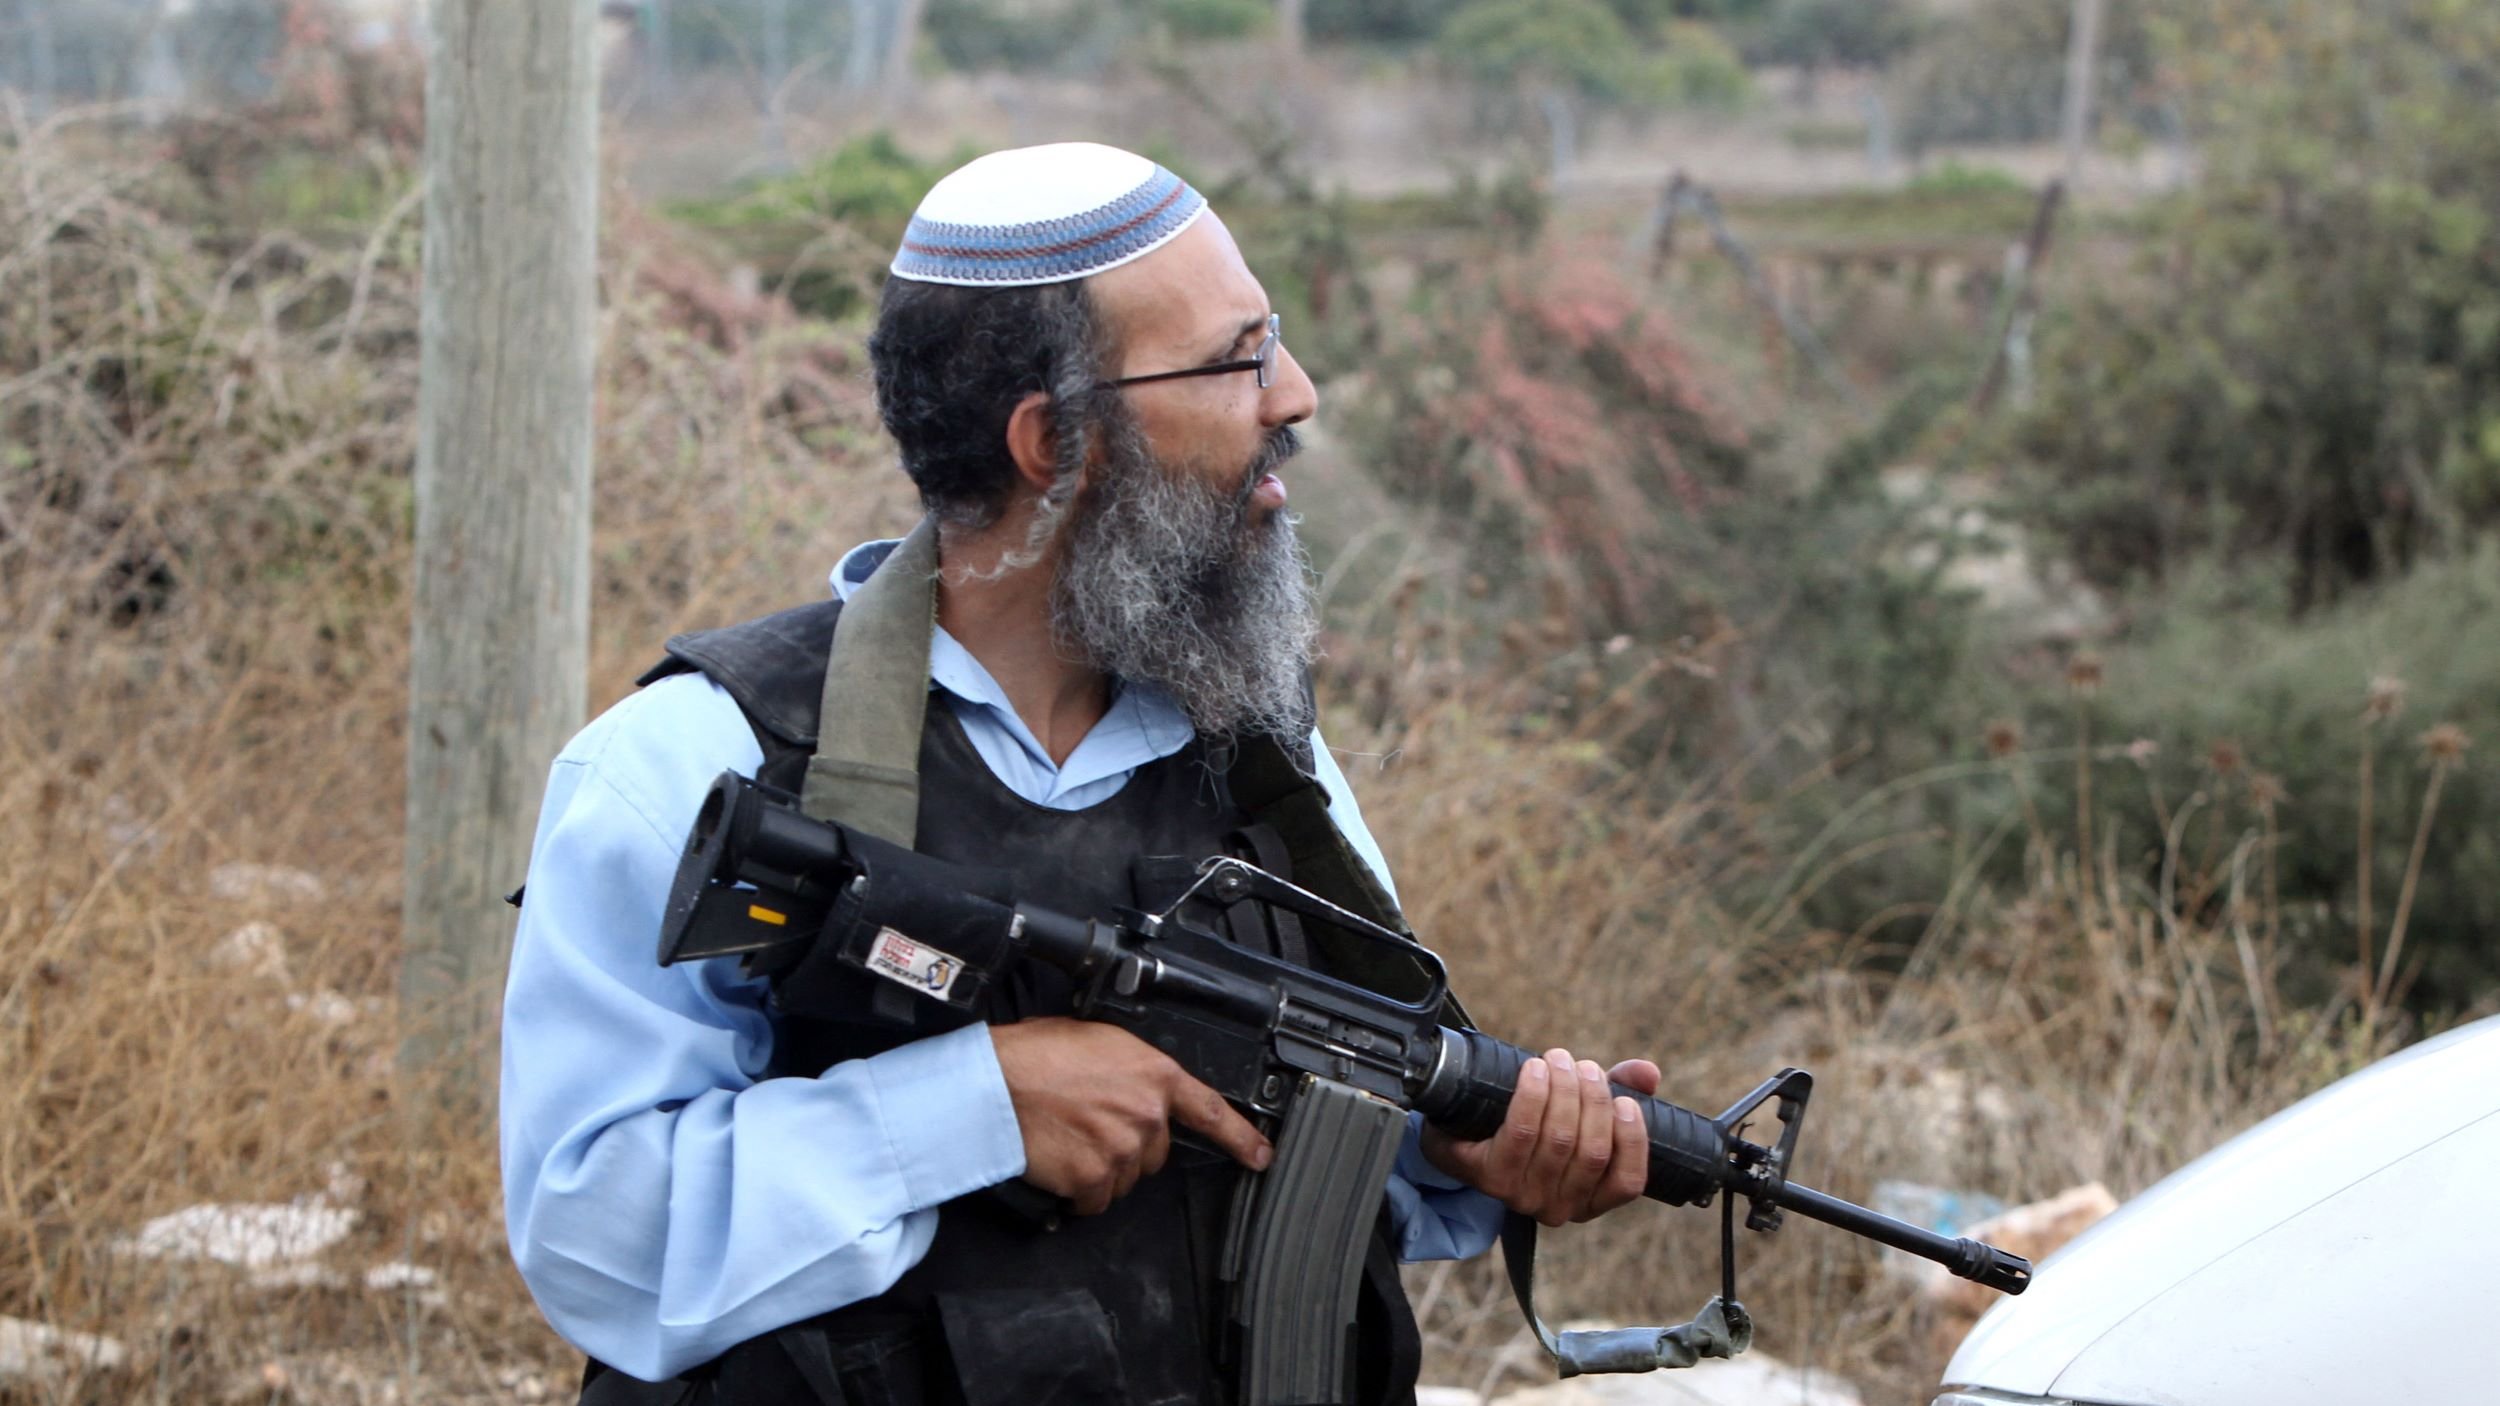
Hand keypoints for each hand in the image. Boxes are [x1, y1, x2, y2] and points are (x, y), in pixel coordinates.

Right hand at [990, 1017, 1272, 1215]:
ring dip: (1101, 1168)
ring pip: (1124, 1178)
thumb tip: (1129, 1084)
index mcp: (1154, 1074)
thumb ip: (1129, 1069)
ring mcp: (1123, 1150)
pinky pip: (1095, 1200)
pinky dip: (1078, 1192)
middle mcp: (1147, 1114)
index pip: (1211, 1110)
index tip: (1260, 1156)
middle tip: (1089, 1125)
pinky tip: (1059, 1163)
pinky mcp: (1095, 1179)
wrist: (996, 1083)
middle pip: (1154, 1151)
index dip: (1241, 1137)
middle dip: (1128, 1145)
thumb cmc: (1033, 1055)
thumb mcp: (1096, 1040)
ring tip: (1067, 1139)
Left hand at [1420, 1048, 1660, 1226]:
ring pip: (1559, 1139)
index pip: (1628, 1182)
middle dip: (1593, 1099)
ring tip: (1559, 1059)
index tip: (1625, 1101)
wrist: (1462, 1132)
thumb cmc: (1532, 1123)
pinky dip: (1533, 1095)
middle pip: (1591, 1151)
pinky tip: (1534, 1069)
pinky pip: (1521, 1132)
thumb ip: (1619, 1091)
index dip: (1632, 1140)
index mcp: (1590, 1199)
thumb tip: (1649, 1073)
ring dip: (1564, 1090)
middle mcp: (1559, 1207)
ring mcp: (1522, 1196)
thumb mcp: (1580, 1109)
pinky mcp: (1489, 1177)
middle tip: (1584, 1066)